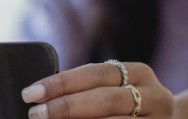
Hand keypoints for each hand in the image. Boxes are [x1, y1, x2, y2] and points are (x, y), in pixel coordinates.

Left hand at [20, 62, 175, 118]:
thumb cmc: (127, 106)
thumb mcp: (114, 89)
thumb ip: (87, 90)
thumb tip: (41, 97)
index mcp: (140, 73)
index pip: (94, 73)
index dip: (60, 83)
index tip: (31, 93)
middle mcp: (156, 95)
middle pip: (104, 100)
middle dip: (65, 107)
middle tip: (35, 114)